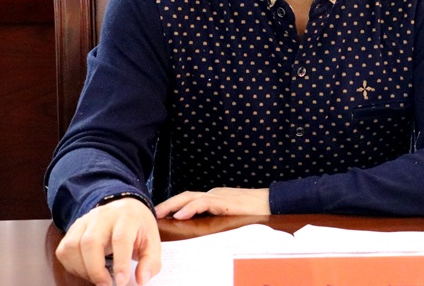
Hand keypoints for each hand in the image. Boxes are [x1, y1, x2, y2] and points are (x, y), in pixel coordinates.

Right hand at [55, 197, 161, 285]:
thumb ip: (151, 261)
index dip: (120, 262)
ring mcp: (86, 220)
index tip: (121, 282)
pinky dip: (73, 266)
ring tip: (98, 277)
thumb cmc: (138, 228)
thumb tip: (142, 279)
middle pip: (91, 242)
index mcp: (127, 216)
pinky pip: (64, 250)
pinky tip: (87, 269)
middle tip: (106, 285)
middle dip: (96, 269)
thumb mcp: (151, 241)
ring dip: (83, 269)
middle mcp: (104, 215)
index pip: (121, 238)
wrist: (124, 208)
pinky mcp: (73, 228)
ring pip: (73, 246)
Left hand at [155, 187, 270, 219]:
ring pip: (190, 197)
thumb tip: (201, 229)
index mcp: (214, 198)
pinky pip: (204, 203)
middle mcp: (214, 195)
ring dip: (173, 205)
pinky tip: (180, 215)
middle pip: (185, 196)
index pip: (189, 199)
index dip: (174, 205)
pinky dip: (190, 208)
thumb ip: (216, 218)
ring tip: (160, 214)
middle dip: (167, 204)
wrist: (271, 205)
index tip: (160, 213)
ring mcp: (219, 196)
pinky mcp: (224, 202)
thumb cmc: (254, 213)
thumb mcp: (230, 216)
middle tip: (152, 213)